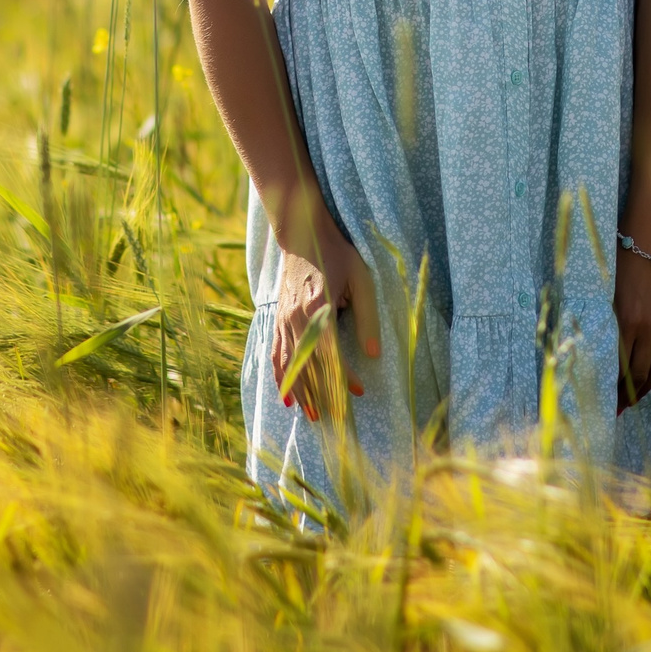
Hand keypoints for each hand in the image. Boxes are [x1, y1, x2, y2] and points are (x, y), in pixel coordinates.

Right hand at [270, 206, 380, 421]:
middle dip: (322, 393)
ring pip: (290, 364)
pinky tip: (286, 396)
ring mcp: (283, 319)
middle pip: (308, 366)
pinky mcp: (278, 318)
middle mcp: (296, 318)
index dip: (345, 377)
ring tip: (312, 414)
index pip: (331, 354)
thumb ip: (368, 317)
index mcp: (318, 308)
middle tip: (335, 418)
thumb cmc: (337, 254)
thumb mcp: (362, 279)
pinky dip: (281, 376)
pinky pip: (277, 354)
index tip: (358, 392)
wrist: (302, 233)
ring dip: (300, 392)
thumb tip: (374, 354)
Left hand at [614, 252, 650, 409]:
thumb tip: (599, 354)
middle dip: (628, 395)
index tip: (606, 405)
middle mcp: (648, 327)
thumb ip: (607, 324)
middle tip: (618, 410)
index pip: (620, 367)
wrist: (650, 240)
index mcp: (625, 321)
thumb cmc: (618, 263)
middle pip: (640, 373)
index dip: (613, 389)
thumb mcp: (606, 294)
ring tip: (635, 399)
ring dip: (646, 387)